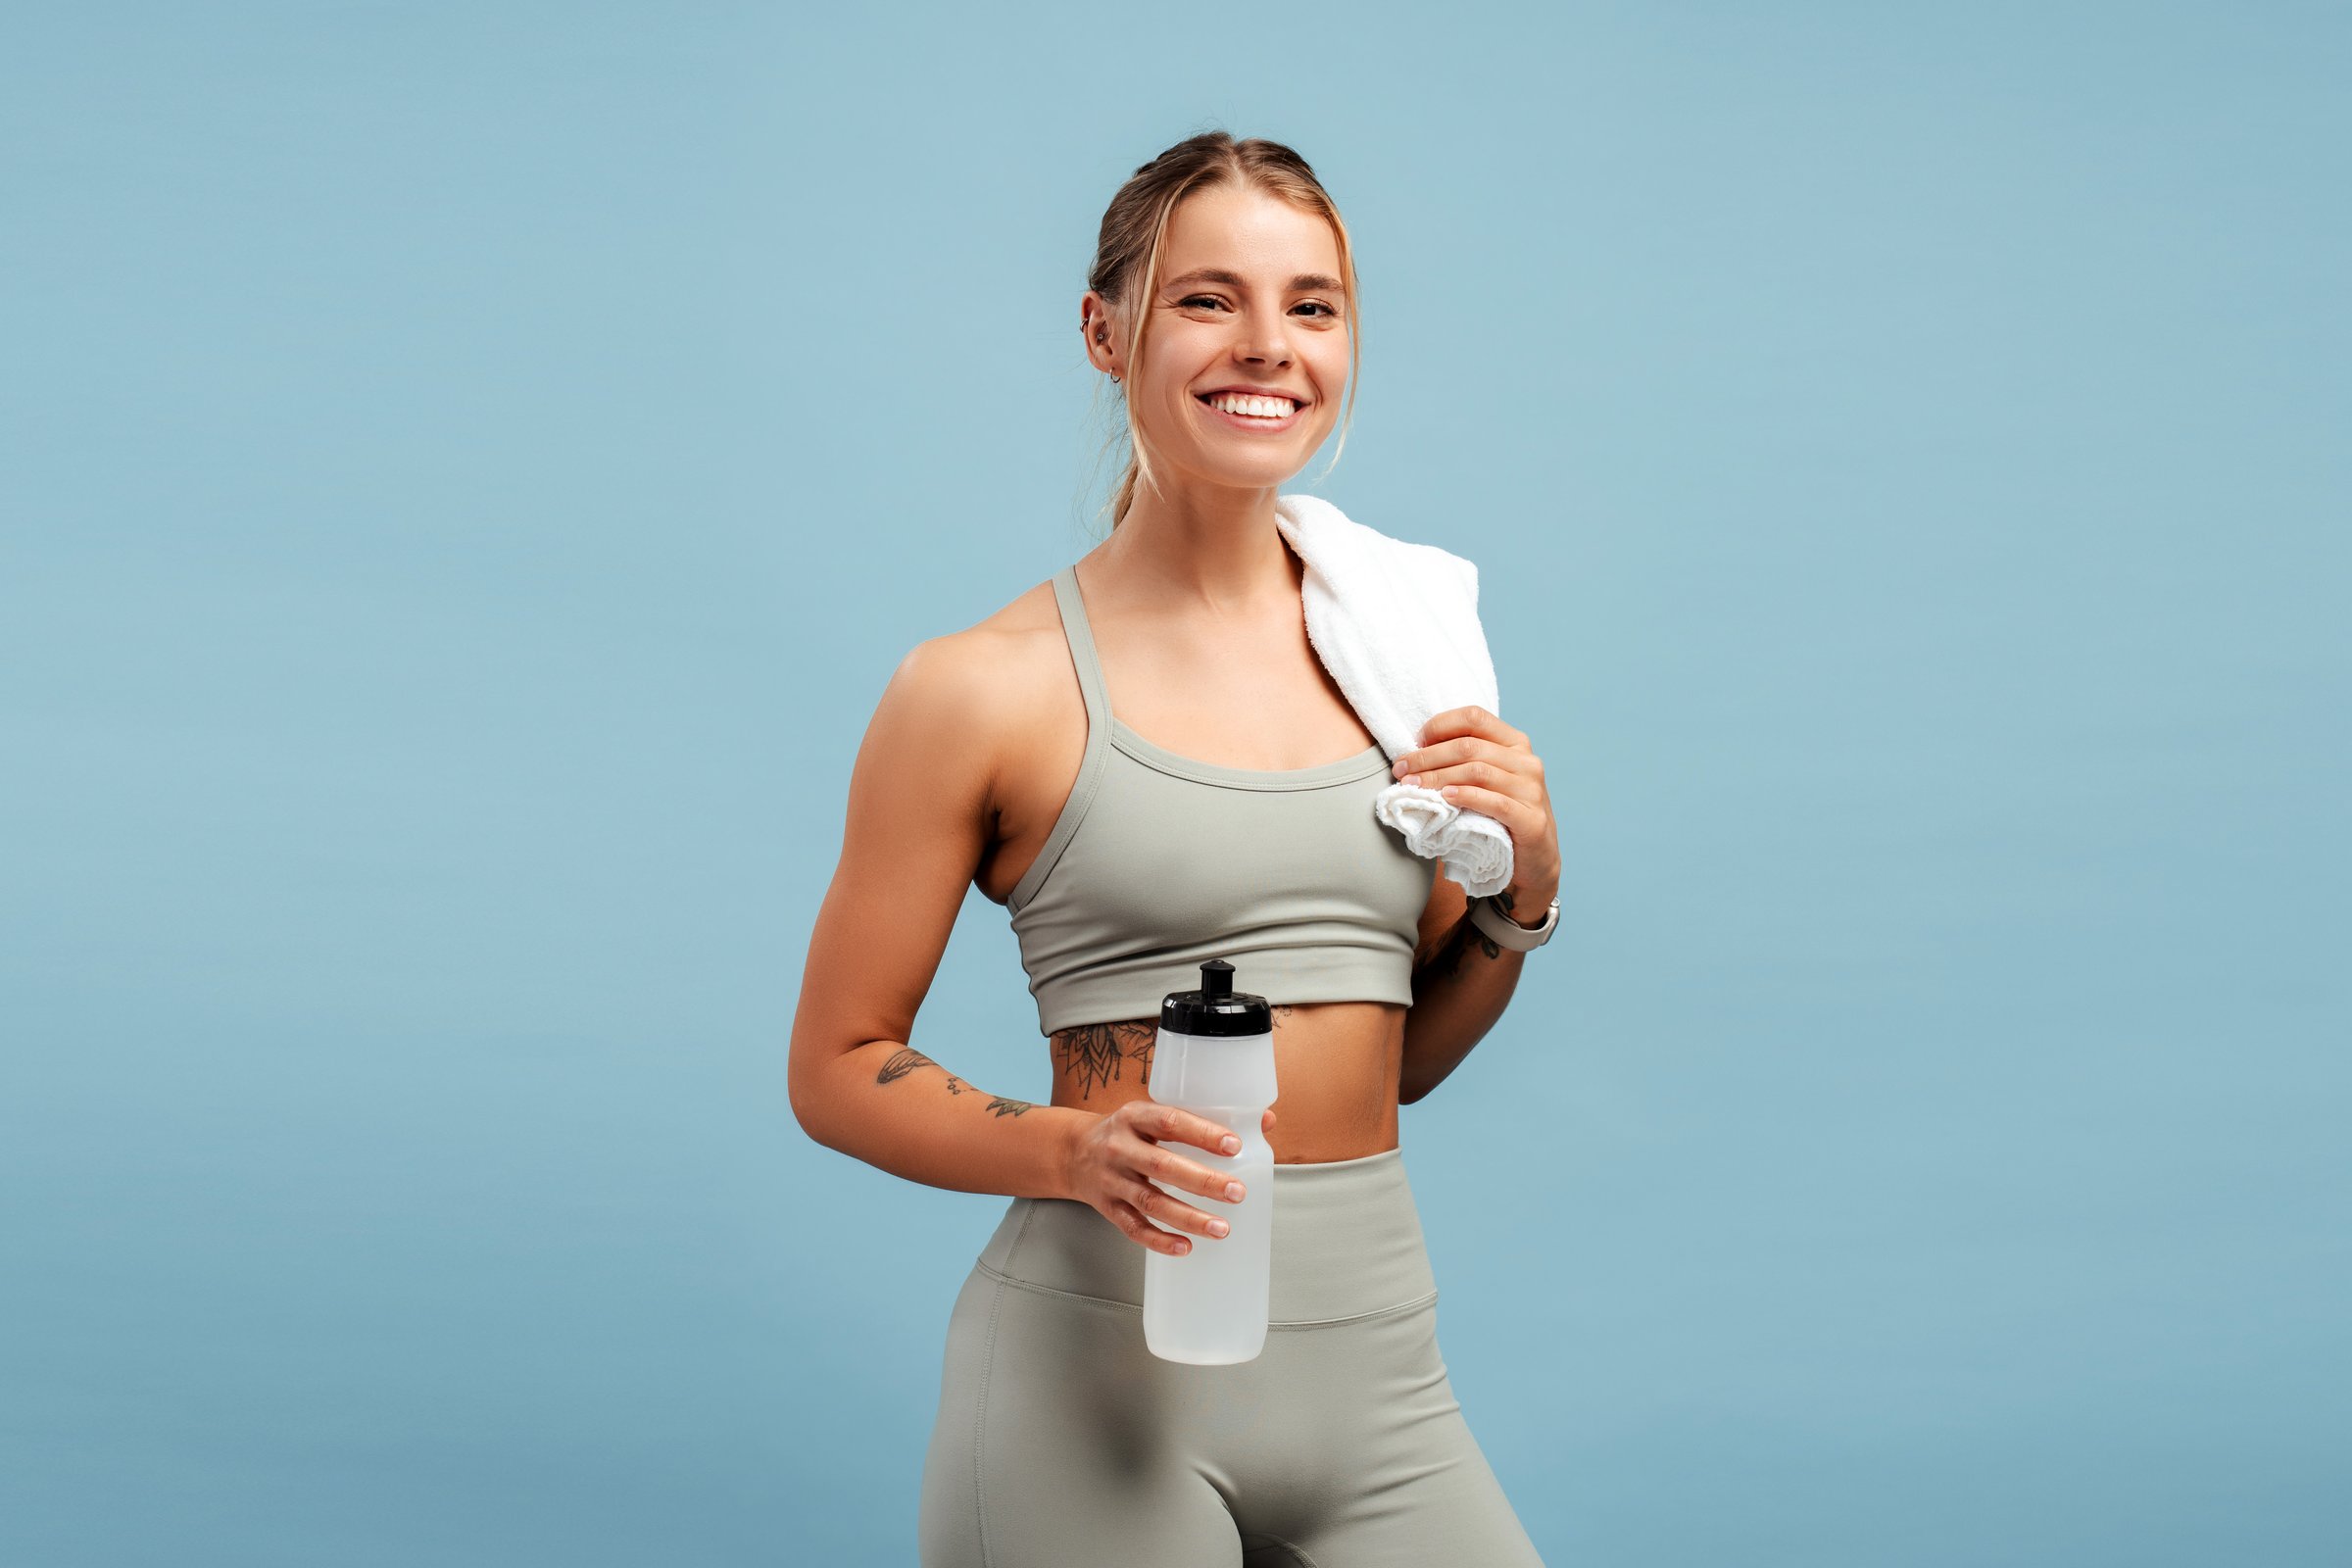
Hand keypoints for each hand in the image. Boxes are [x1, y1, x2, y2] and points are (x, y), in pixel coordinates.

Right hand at [1060, 1100, 1277, 1255]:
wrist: (1073, 1152)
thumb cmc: (1130, 1132)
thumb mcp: (1156, 1115)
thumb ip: (1206, 1118)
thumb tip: (1266, 1121)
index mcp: (1135, 1116)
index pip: (1169, 1121)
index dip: (1202, 1133)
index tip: (1234, 1145)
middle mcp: (1119, 1147)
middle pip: (1162, 1165)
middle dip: (1203, 1181)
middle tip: (1238, 1193)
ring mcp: (1111, 1180)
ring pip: (1150, 1202)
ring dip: (1188, 1217)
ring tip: (1222, 1229)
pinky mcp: (1107, 1208)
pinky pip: (1133, 1228)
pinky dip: (1159, 1240)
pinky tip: (1186, 1247)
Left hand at [1392, 705, 1561, 910]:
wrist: (1534, 863)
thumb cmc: (1499, 818)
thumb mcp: (1485, 782)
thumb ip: (1462, 762)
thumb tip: (1413, 752)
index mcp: (1515, 743)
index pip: (1474, 716)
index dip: (1439, 726)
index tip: (1414, 744)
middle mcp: (1527, 761)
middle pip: (1469, 746)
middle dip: (1428, 756)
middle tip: (1401, 770)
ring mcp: (1532, 790)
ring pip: (1478, 771)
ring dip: (1438, 777)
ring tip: (1413, 786)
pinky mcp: (1532, 820)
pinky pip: (1495, 802)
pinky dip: (1467, 796)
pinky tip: (1445, 798)